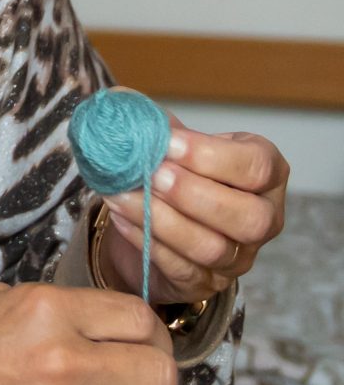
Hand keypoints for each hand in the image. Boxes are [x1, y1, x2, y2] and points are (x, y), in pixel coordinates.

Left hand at [98, 118, 287, 304]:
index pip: (257, 167)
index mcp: (265, 173)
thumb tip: (118, 103)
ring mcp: (238, 255)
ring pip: (212, 247)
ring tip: (121, 195)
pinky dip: (146, 241)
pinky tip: (121, 216)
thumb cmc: (177, 172)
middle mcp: (263, 217)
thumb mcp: (171, 142)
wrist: (160, 217)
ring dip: (161, 220)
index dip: (212, 157)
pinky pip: (180, 268)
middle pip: (249, 217)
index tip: (167, 143)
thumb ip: (151, 121)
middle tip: (149, 174)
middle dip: (194, 195)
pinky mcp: (205, 281)